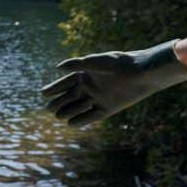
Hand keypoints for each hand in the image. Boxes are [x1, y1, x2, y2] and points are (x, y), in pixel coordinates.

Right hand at [43, 40, 186, 125]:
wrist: (143, 72)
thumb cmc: (119, 63)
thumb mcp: (96, 62)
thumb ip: (77, 64)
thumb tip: (58, 68)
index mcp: (86, 75)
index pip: (65, 83)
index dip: (54, 89)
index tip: (43, 94)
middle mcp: (91, 87)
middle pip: (69, 97)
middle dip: (58, 103)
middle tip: (49, 108)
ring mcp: (98, 98)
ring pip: (78, 107)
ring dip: (67, 112)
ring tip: (58, 116)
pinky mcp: (108, 108)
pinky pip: (91, 116)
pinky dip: (81, 120)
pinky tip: (71, 124)